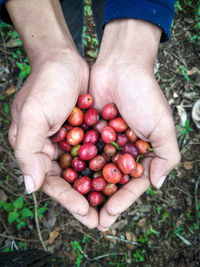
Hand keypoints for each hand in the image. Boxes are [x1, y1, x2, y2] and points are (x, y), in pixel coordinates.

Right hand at [9, 52, 97, 228]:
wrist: (63, 60)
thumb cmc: (45, 85)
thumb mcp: (31, 115)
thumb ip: (27, 151)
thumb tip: (30, 187)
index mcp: (36, 150)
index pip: (51, 182)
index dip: (68, 198)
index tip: (86, 212)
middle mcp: (53, 150)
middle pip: (70, 182)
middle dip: (85, 200)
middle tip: (102, 220)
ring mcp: (70, 142)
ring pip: (85, 171)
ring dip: (97, 188)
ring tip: (112, 205)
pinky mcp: (85, 133)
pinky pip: (96, 154)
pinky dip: (105, 166)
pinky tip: (118, 178)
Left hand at [89, 19, 180, 230]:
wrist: (120, 67)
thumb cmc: (145, 95)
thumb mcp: (163, 125)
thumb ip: (166, 155)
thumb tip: (158, 184)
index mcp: (141, 153)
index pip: (132, 183)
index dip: (122, 200)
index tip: (110, 215)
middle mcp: (122, 150)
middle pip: (111, 182)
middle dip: (103, 201)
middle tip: (93, 221)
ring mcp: (103, 143)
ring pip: (94, 172)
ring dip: (87, 189)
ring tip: (78, 208)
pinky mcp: (87, 133)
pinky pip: (81, 154)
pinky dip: (75, 168)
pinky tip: (67, 182)